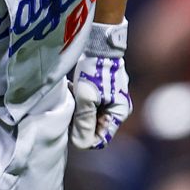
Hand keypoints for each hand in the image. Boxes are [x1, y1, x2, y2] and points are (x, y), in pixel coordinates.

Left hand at [70, 20, 131, 149]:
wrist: (100, 46)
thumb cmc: (96, 70)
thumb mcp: (87, 97)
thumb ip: (84, 120)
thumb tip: (81, 144)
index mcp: (118, 114)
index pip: (101, 139)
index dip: (85, 137)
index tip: (72, 126)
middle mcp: (117, 110)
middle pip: (95, 128)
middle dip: (80, 122)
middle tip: (71, 108)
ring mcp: (111, 101)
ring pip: (90, 116)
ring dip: (78, 111)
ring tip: (72, 97)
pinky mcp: (103, 93)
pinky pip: (89, 106)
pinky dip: (80, 102)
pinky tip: (73, 90)